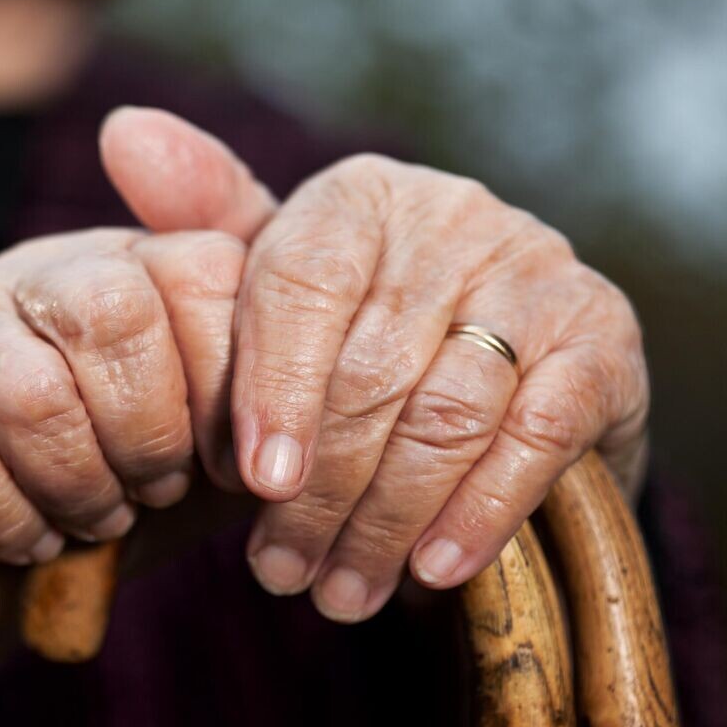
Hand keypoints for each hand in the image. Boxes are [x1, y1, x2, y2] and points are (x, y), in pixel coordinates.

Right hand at [0, 225, 249, 726]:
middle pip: (111, 313)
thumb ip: (275, 375)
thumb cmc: (121, 482)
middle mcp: (35, 271)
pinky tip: (29, 538)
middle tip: (153, 489)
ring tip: (94, 518)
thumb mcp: (216, 432)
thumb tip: (332, 339)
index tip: (232, 462)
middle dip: (148, 433)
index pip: (204, 274)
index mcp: (130, 263)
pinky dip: (11, 524)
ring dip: (79, 484)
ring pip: (28, 390)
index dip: (231, 385)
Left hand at [102, 107, 649, 622]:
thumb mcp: (282, 286)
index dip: (273, 391)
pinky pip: (535, 436)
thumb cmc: (360, 334)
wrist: (503, 370)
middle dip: (321, 491)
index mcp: (359, 199)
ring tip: (340, 592)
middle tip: (283, 573)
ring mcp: (538, 274)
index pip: (302, 283)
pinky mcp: (603, 342)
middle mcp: (454, 218)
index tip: (252, 485)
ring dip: (386, 520)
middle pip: (369, 367)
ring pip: (445, 413)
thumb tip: (123, 134)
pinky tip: (433, 572)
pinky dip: (481, 511)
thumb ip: (210, 227)